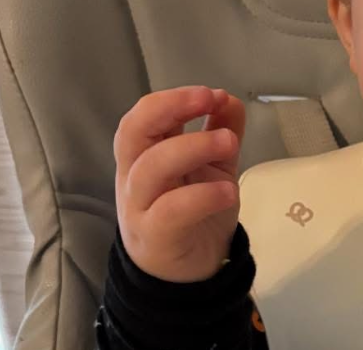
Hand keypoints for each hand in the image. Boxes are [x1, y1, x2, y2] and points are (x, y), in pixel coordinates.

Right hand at [114, 85, 245, 282]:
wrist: (192, 268)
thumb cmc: (196, 210)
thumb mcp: (213, 165)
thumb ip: (220, 129)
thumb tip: (227, 98)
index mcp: (146, 154)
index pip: (142, 117)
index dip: (172, 99)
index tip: (210, 93)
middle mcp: (134, 175)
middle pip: (133, 134)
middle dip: (170, 109)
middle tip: (209, 100)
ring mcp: (140, 206)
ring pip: (150, 169)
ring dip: (192, 147)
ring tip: (229, 143)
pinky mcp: (154, 236)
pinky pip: (170, 211)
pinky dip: (201, 196)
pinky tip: (227, 191)